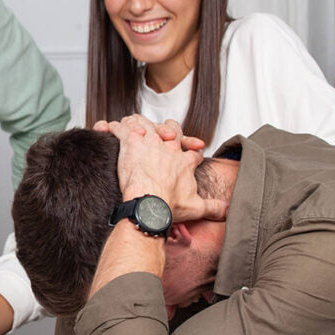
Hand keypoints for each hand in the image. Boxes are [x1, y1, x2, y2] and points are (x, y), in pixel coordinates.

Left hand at [99, 115, 227, 221]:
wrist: (150, 204)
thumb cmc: (168, 206)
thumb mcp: (197, 208)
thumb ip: (214, 207)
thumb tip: (228, 210)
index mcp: (184, 162)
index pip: (191, 151)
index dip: (191, 151)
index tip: (190, 154)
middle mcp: (169, 148)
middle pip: (172, 129)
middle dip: (168, 128)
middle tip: (163, 132)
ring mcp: (150, 143)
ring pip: (145, 123)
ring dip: (137, 124)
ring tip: (131, 126)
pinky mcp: (131, 142)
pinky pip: (120, 128)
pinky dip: (112, 127)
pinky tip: (105, 128)